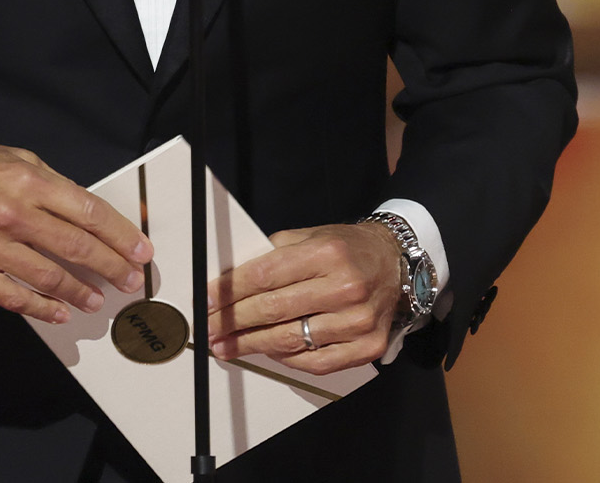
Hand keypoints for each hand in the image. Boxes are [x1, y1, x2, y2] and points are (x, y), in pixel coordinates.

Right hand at [0, 141, 152, 323]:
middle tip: (129, 280)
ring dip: (81, 292)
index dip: (120, 234)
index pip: (88, 211)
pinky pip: (13, 297)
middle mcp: (12, 213)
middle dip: (111, 266)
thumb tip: (87, 211)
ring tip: (97, 300)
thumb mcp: (10, 158)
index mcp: (27, 180)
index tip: (140, 250)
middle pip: (76, 247)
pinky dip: (42, 308)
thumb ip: (49, 184)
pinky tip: (59, 312)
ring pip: (49, 276)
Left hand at [206, 222, 405, 374]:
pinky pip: (316, 363)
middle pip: (274, 310)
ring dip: (251, 345)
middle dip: (233, 321)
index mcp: (326, 253)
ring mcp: (358, 320)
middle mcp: (345, 287)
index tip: (206, 300)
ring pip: (291, 340)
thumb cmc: (344, 249)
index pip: (265, 275)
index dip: (230, 291)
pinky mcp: (367, 346)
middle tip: (209, 328)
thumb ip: (272, 256)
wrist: (393, 263)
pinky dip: (286, 361)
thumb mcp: (308, 237)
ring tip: (227, 346)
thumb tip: (229, 282)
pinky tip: (266, 353)